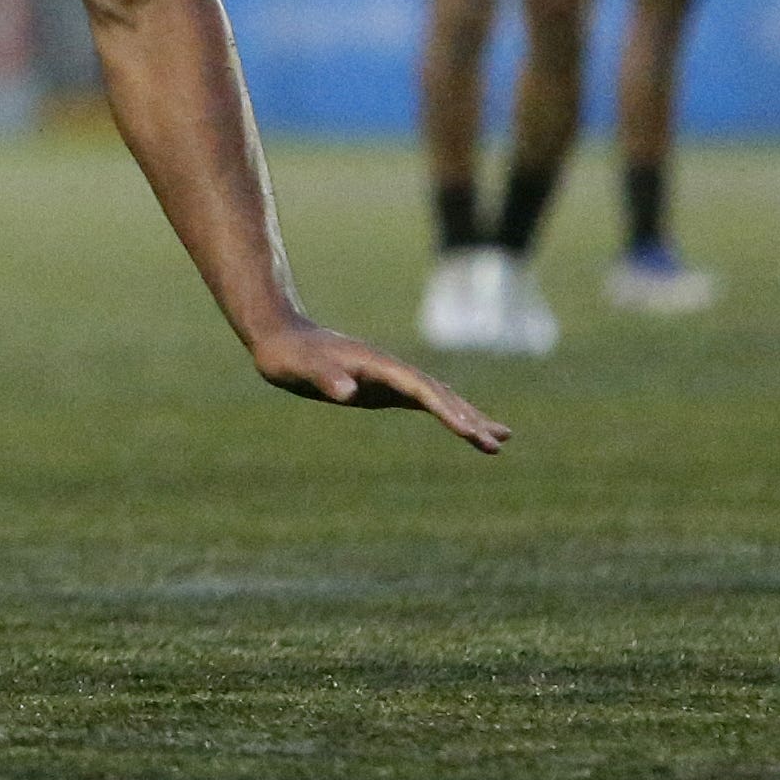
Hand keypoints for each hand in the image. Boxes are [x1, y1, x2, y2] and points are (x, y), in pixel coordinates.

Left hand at [245, 317, 509, 452]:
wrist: (279, 335)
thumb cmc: (288, 354)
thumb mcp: (300, 367)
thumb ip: (325, 377)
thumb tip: (348, 393)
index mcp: (377, 365)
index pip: (420, 390)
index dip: (446, 410)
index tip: (469, 432)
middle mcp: (390, 369)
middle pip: (439, 394)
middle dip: (469, 418)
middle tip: (500, 443)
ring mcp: (389, 378)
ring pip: (437, 398)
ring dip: (467, 416)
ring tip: (500, 439)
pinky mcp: (382, 387)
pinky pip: (423, 402)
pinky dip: (446, 414)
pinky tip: (463, 426)